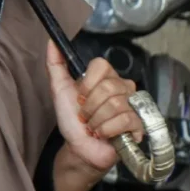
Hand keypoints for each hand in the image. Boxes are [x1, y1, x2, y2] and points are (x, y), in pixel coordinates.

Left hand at [46, 42, 143, 173]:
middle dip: (89, 106)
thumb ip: (55, 65)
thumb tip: (51, 42)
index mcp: (106, 77)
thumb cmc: (71, 119)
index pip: (101, 65)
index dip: (87, 83)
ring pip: (115, 104)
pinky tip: (103, 134)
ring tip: (93, 127)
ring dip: (96, 120)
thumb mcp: (59, 90)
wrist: (78, 147)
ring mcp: (132, 105)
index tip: (79, 97)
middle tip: (85, 116)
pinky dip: (107, 130)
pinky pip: (125, 120)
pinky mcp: (137, 124)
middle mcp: (122, 87)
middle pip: (108, 87)